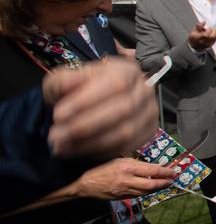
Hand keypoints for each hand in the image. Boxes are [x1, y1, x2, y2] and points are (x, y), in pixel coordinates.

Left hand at [43, 58, 158, 156]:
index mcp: (128, 70)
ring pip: (125, 132)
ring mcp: (150, 112)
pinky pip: (127, 146)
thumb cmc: (79, 90)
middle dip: (85, 126)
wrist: (93, 104)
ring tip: (62, 147)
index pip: (115, 84)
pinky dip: (100, 152)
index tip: (58, 115)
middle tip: (56, 136)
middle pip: (122, 110)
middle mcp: (145, 90)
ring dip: (91, 143)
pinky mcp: (148, 132)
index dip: (87, 101)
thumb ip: (62, 80)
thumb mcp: (65, 79)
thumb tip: (67, 86)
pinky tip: (78, 152)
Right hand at [72, 157, 176, 199]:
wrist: (84, 183)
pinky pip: (138, 195)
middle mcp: (127, 180)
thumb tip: (152, 165)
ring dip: (158, 188)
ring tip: (165, 184)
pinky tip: (152, 188)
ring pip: (146, 191)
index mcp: (127, 167)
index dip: (165, 172)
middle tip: (173, 179)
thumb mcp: (118, 159)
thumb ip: (135, 162)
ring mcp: (125, 190)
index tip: (173, 171)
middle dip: (165, 182)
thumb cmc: (100, 168)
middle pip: (152, 184)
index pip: (152, 170)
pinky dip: (147, 191)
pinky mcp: (122, 197)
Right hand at [187, 20, 215, 50]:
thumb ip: (198, 25)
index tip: (209, 27)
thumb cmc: (194, 37)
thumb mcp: (194, 30)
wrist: (194, 45)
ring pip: (215, 38)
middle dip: (215, 30)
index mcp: (197, 38)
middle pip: (212, 37)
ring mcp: (207, 44)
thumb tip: (204, 22)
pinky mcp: (211, 44)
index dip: (209, 30)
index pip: (205, 35)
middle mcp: (203, 42)